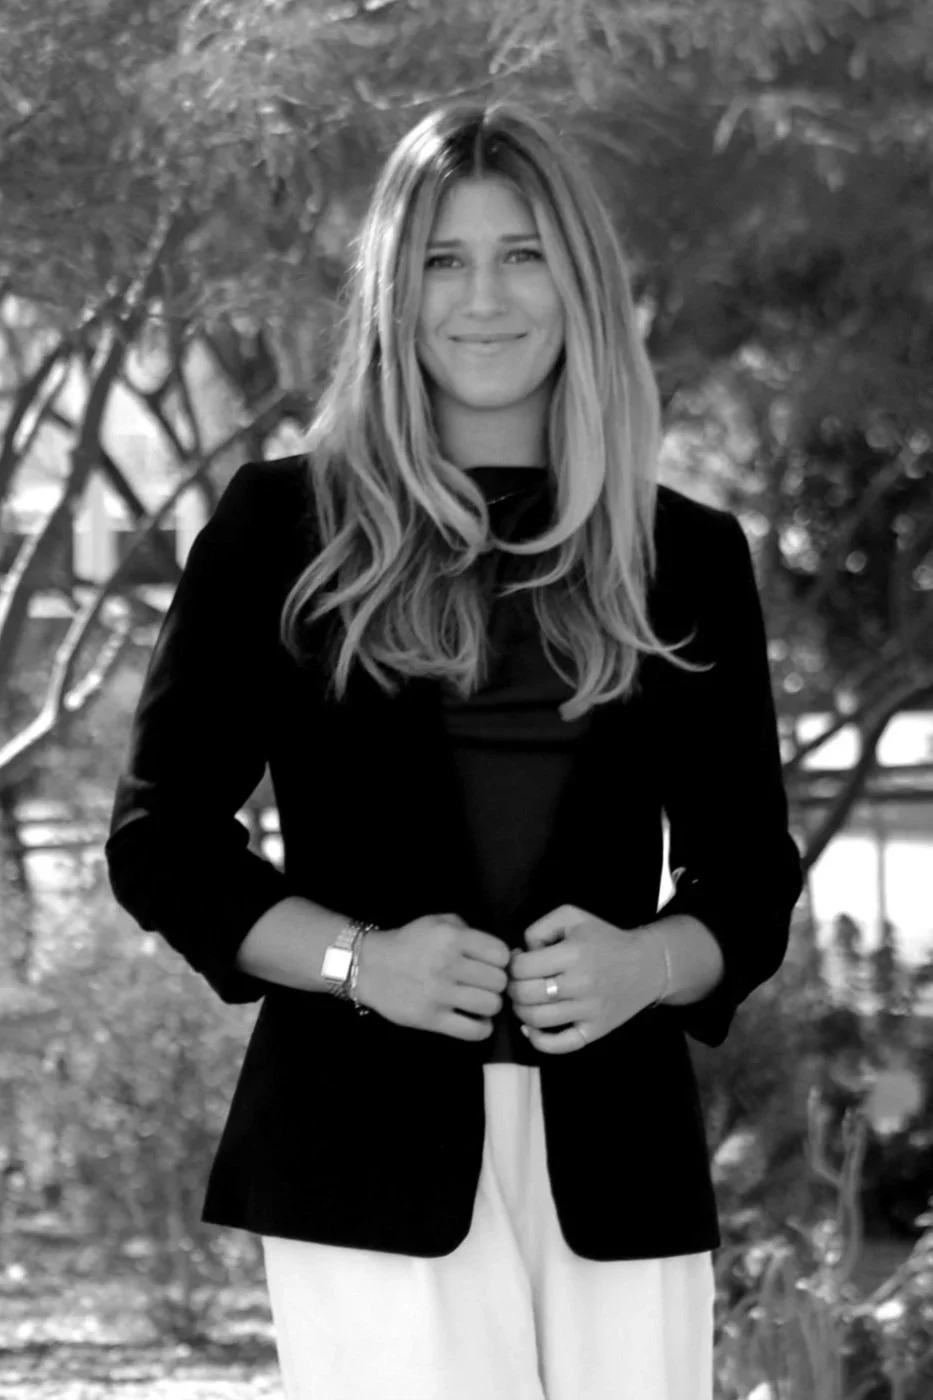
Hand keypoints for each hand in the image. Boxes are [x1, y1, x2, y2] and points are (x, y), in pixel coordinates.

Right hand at [357, 913, 510, 1040]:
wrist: (370, 966)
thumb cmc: (410, 942)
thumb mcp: (438, 922)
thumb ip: (471, 931)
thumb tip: (507, 954)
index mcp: (453, 938)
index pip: (501, 954)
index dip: (501, 960)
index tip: (491, 964)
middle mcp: (448, 964)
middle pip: (499, 981)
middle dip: (496, 983)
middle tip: (484, 984)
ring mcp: (440, 994)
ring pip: (491, 1005)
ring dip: (489, 1005)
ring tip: (480, 1001)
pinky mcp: (431, 1019)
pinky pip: (474, 1031)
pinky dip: (482, 1028)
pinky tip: (476, 1020)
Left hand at [507, 904, 661, 1053]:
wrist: (647, 964)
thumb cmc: (605, 938)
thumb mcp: (572, 917)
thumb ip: (540, 929)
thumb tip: (521, 955)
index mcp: (573, 953)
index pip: (522, 967)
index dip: (512, 965)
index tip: (519, 963)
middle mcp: (580, 984)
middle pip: (525, 994)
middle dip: (513, 988)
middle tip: (518, 983)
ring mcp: (588, 1010)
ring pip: (537, 1019)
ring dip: (520, 1011)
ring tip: (525, 1001)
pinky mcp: (595, 1030)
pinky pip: (560, 1045)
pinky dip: (538, 1041)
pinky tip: (531, 1029)